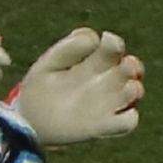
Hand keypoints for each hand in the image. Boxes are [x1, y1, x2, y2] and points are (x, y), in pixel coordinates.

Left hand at [10, 28, 143, 144]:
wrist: (28, 121)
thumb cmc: (39, 88)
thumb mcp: (49, 65)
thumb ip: (69, 49)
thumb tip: (95, 37)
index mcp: (92, 62)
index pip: (112, 48)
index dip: (113, 44)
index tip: (105, 41)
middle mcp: (104, 81)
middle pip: (130, 68)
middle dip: (132, 66)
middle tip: (127, 64)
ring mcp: (106, 103)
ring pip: (133, 92)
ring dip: (134, 89)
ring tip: (128, 86)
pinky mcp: (104, 125)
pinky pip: (128, 122)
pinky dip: (129, 117)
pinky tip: (118, 112)